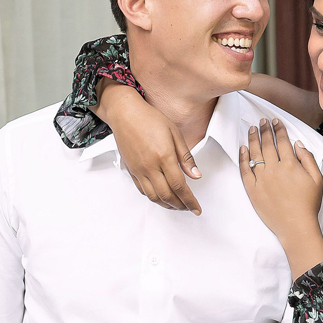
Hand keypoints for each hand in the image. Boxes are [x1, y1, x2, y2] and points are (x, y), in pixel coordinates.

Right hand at [102, 81, 202, 214]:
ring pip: (153, 197)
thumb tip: (196, 176)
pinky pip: (143, 190)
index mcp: (164, 157)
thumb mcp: (175, 133)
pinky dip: (154, 198)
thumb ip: (186, 157)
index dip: (190, 201)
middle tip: (189, 208)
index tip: (197, 209)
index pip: (180, 186)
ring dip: (167, 205)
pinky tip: (162, 197)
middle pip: (167, 195)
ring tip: (178, 205)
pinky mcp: (131, 170)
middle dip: (180, 206)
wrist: (125, 114)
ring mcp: (138, 170)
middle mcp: (150, 167)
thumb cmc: (151, 119)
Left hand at [239, 118, 322, 277]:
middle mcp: (274, 169)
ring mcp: (261, 179)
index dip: (278, 129)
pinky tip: (242, 148)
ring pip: (255, 153)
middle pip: (267, 144)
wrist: (296, 226)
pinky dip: (243, 157)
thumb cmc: (309, 204)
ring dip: (253, 139)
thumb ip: (308, 159)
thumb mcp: (317, 179)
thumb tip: (298, 144)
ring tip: (252, 129)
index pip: (282, 141)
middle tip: (262, 121)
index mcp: (291, 164)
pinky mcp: (252, 189)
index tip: (275, 121)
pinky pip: (245, 170)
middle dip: (264, 130)